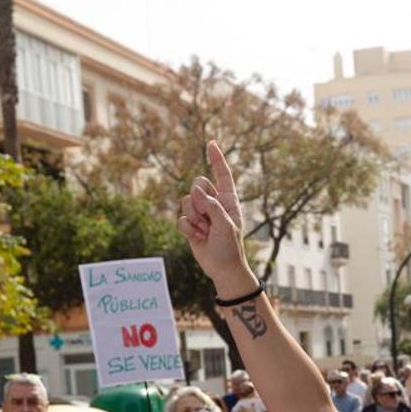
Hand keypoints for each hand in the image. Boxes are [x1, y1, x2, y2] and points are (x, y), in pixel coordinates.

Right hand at [176, 141, 256, 294]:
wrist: (222, 268)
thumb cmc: (230, 247)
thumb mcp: (226, 225)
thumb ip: (212, 206)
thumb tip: (196, 191)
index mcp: (228, 200)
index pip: (222, 174)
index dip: (216, 159)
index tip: (211, 143)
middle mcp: (213, 203)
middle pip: (197, 184)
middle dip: (199, 200)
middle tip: (208, 219)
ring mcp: (200, 213)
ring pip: (186, 201)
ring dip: (194, 218)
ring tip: (205, 231)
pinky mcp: (189, 224)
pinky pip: (180, 218)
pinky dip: (188, 229)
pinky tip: (198, 237)